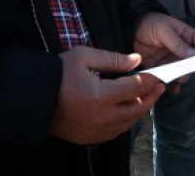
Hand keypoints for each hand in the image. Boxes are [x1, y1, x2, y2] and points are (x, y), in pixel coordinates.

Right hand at [48, 47, 164, 144]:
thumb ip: (113, 59)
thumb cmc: (59, 72)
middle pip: (136, 109)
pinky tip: (129, 111)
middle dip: (150, 97)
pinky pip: (115, 132)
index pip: (135, 88)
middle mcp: (101, 117)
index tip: (158, 75)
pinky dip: (126, 122)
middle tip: (160, 87)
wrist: (34, 97)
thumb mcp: (84, 57)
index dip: (149, 81)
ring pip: (127, 123)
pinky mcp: (89, 138)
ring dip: (140, 111)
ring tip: (148, 98)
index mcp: (100, 95)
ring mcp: (95, 131)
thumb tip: (137, 60)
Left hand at [134, 12, 194, 92]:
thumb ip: (178, 43)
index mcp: (186, 35)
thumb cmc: (149, 24)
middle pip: (194, 61)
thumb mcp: (164, 30)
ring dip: (183, 76)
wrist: (127, 31)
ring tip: (180, 78)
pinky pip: (170, 78)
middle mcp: (181, 49)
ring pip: (183, 71)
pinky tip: (173, 88)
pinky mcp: (161, 68)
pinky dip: (172, 84)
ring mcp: (171, 60)